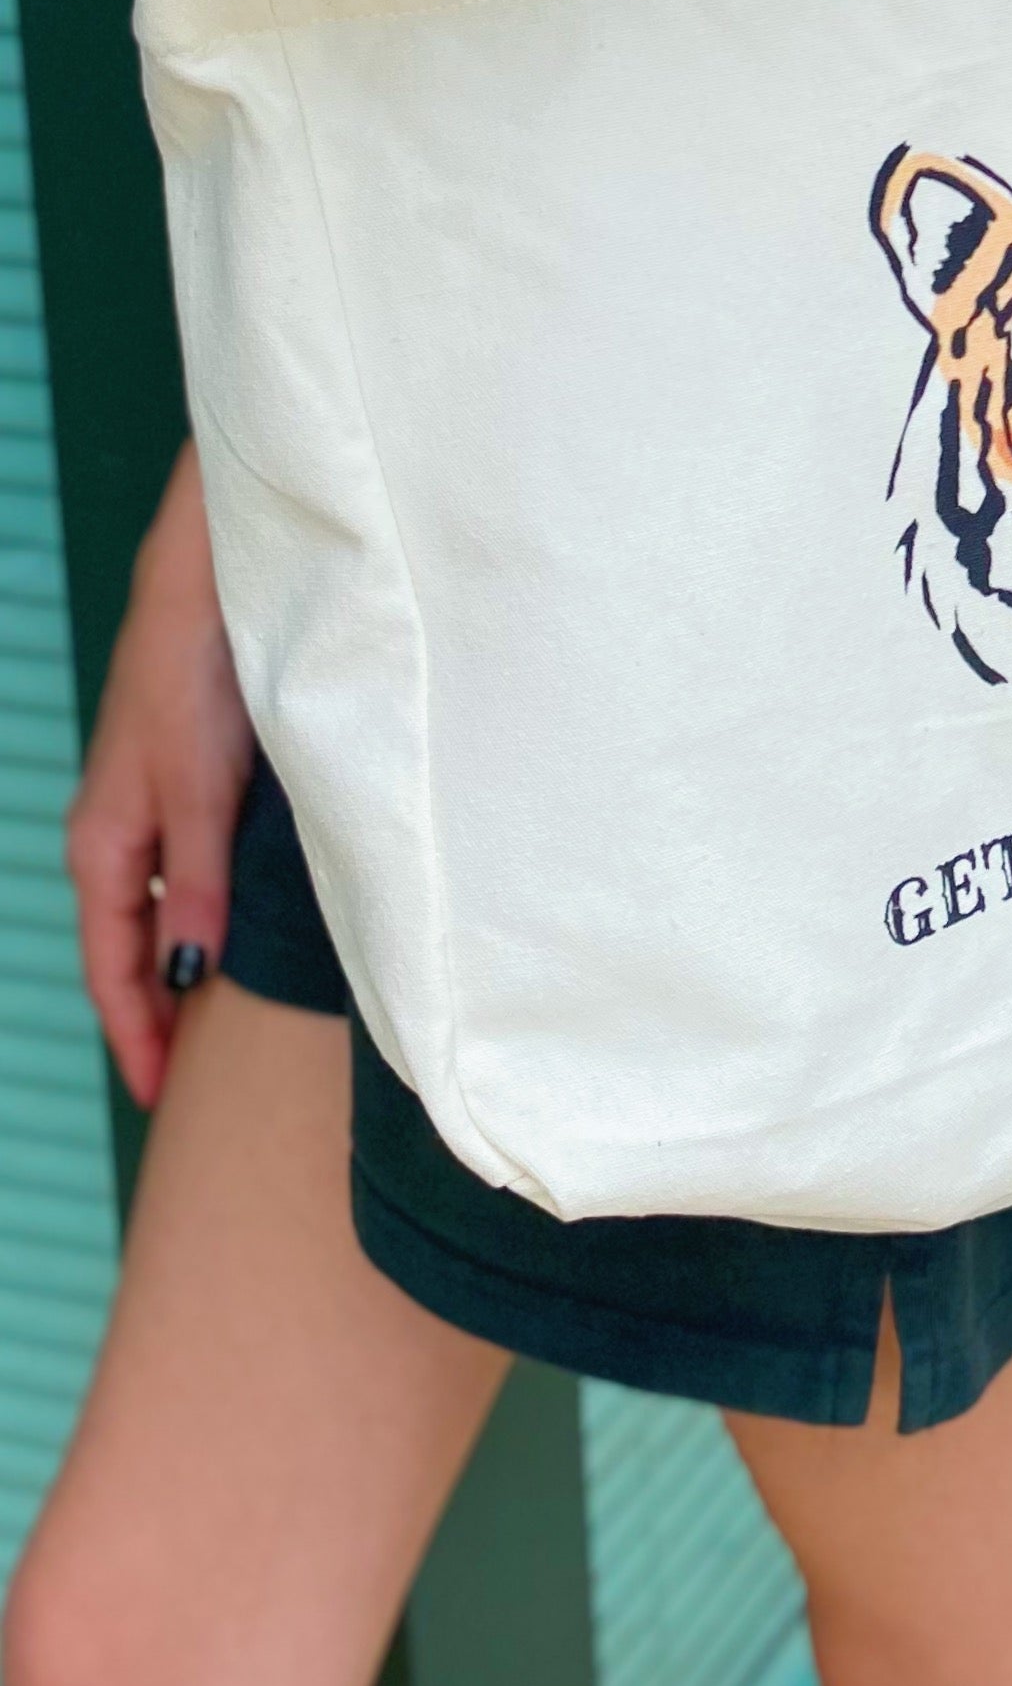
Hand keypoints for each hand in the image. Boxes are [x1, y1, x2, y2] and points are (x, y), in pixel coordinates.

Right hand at [66, 445, 255, 1105]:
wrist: (205, 584)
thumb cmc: (195, 677)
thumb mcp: (200, 792)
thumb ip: (198, 887)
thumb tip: (190, 978)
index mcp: (104, 847)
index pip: (113, 969)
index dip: (137, 1036)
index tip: (162, 1101)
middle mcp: (118, 835)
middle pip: (128, 950)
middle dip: (151, 1017)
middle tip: (189, 1086)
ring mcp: (149, 806)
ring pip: (155, 913)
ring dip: (175, 970)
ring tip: (212, 1028)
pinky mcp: (184, 780)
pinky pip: (180, 876)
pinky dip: (195, 920)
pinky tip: (231, 933)